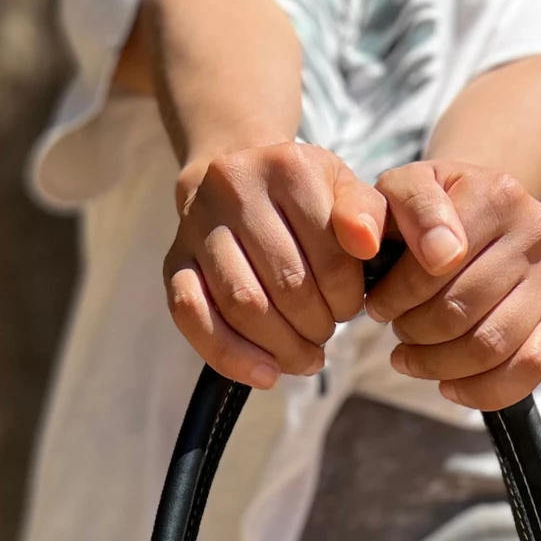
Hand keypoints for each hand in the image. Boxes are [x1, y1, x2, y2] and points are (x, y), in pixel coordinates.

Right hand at [166, 143, 386, 387]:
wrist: (236, 176)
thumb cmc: (302, 195)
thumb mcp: (343, 190)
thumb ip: (366, 213)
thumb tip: (366, 243)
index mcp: (287, 167)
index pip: (329, 256)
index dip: (346, 299)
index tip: (348, 308)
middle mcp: (235, 187)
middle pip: (286, 285)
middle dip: (315, 327)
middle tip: (324, 335)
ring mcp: (197, 226)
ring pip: (243, 305)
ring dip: (281, 347)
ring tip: (303, 357)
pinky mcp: (173, 262)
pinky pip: (193, 317)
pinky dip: (231, 356)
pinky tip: (265, 374)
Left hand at [364, 160, 540, 410]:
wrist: (483, 207)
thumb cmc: (433, 206)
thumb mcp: (406, 186)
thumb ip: (404, 204)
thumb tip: (438, 256)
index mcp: (497, 195)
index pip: (438, 265)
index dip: (397, 296)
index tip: (379, 305)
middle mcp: (535, 233)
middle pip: (462, 311)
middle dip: (415, 331)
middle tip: (397, 330)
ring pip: (491, 346)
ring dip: (439, 364)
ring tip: (411, 358)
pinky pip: (529, 370)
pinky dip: (483, 390)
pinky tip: (449, 386)